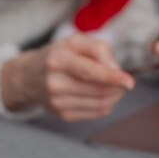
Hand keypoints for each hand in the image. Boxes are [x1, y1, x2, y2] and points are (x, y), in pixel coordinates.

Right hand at [1, 34, 134, 121]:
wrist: (28, 77)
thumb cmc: (57, 56)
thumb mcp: (74, 42)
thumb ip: (98, 49)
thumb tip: (116, 70)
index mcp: (58, 60)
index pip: (89, 72)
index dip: (112, 78)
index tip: (130, 82)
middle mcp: (55, 83)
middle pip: (99, 90)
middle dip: (118, 86)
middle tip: (123, 80)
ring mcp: (58, 102)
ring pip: (100, 104)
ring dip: (115, 96)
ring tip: (114, 86)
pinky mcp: (62, 115)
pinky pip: (96, 113)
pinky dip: (106, 104)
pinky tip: (103, 95)